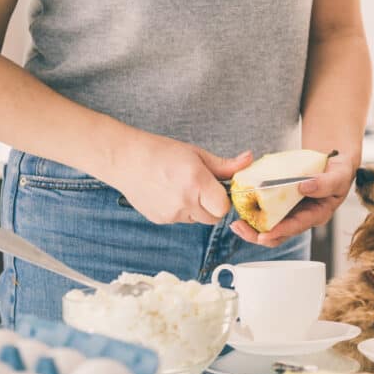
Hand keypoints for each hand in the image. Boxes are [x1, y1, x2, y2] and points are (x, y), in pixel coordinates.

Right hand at [109, 135, 251, 224]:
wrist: (125, 160)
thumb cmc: (161, 152)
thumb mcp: (196, 154)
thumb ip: (225, 165)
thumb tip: (248, 160)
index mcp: (196, 182)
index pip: (224, 207)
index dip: (224, 199)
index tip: (219, 189)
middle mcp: (184, 201)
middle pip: (213, 218)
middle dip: (213, 206)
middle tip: (202, 188)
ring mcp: (171, 214)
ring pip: (197, 220)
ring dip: (197, 209)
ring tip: (183, 188)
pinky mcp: (160, 220)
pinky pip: (181, 220)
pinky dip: (181, 211)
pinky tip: (170, 194)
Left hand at [229, 152, 355, 247]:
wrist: (333, 163)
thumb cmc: (339, 171)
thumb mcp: (340, 175)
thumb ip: (325, 183)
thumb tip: (304, 186)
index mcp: (317, 214)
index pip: (297, 226)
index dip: (280, 231)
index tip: (264, 234)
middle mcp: (302, 216)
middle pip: (279, 233)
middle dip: (257, 235)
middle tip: (240, 227)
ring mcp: (290, 211)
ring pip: (269, 226)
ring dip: (251, 227)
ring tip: (236, 223)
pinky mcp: (281, 203)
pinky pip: (265, 211)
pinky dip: (252, 210)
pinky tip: (240, 207)